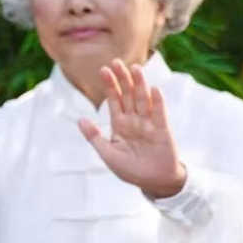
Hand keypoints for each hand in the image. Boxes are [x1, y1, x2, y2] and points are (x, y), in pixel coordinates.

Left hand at [77, 59, 185, 198]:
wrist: (154, 182)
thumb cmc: (130, 169)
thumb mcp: (108, 153)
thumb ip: (95, 136)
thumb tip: (80, 119)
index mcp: (120, 124)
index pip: (113, 100)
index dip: (109, 85)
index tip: (103, 69)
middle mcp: (134, 120)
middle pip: (127, 95)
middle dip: (122, 79)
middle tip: (116, 61)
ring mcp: (149, 123)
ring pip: (142, 100)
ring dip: (139, 85)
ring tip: (135, 68)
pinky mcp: (162, 130)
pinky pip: (159, 114)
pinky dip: (157, 102)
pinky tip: (154, 89)